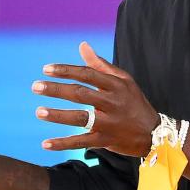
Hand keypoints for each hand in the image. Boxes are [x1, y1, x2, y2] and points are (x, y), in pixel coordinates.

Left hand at [34, 41, 158, 156]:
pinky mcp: (106, 140)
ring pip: (80, 118)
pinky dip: (63, 143)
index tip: (46, 69)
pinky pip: (82, 142)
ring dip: (58, 115)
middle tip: (36, 86)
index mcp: (116, 85)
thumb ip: (101, 65)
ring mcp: (109, 122)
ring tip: (39, 112)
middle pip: (81, 94)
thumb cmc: (134, 102)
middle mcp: (113, 103)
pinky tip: (45, 144)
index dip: (67, 71)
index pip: (88, 74)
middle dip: (57, 90)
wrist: (154, 132)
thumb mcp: (123, 81)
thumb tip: (82, 45)